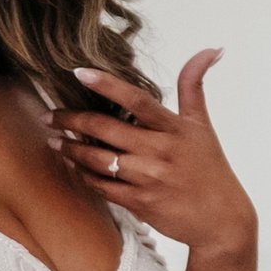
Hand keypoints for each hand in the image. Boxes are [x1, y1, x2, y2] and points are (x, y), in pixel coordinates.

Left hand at [46, 52, 255, 262]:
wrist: (221, 220)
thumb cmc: (210, 169)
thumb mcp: (203, 125)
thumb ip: (195, 86)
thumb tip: (211, 49)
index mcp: (174, 128)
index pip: (136, 100)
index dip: (107, 84)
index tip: (80, 72)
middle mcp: (160, 151)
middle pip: (106, 129)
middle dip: (71, 120)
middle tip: (49, 114)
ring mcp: (148, 178)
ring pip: (97, 160)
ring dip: (70, 149)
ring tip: (53, 140)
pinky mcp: (139, 202)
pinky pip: (102, 187)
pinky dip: (83, 176)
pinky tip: (71, 166)